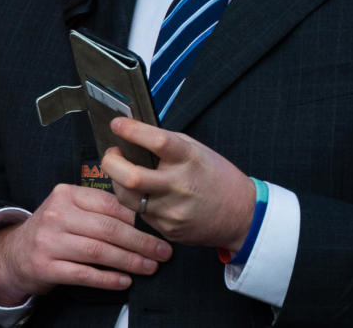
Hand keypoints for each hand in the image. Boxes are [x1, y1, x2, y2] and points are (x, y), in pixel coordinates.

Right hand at [0, 183, 171, 304]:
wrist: (13, 253)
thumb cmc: (53, 230)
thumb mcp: (70, 209)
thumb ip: (99, 209)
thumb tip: (145, 218)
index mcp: (67, 194)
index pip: (110, 204)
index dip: (138, 218)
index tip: (159, 229)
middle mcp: (56, 215)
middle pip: (108, 229)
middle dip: (141, 242)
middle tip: (163, 252)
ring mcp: (49, 241)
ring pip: (98, 251)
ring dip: (129, 261)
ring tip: (150, 267)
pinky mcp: (45, 267)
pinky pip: (84, 274)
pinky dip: (108, 279)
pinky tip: (125, 281)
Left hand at [102, 117, 255, 251]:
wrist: (241, 215)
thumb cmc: (217, 177)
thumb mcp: (198, 151)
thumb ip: (167, 144)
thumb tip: (133, 134)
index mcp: (190, 159)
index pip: (157, 142)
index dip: (132, 131)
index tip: (117, 124)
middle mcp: (179, 185)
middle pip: (131, 176)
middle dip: (111, 162)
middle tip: (111, 153)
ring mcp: (172, 211)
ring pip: (127, 197)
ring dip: (117, 181)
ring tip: (121, 172)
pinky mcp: (167, 229)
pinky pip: (139, 213)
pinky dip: (135, 199)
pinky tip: (142, 192)